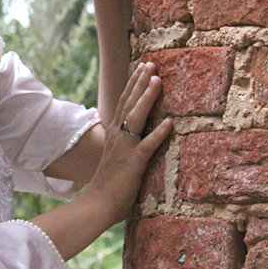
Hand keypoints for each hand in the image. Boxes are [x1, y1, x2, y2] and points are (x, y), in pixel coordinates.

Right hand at [81, 60, 170, 226]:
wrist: (97, 204)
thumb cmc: (109, 187)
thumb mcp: (116, 159)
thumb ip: (125, 145)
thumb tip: (136, 137)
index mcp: (115, 135)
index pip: (124, 103)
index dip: (133, 84)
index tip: (142, 67)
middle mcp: (119, 136)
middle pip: (130, 103)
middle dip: (140, 82)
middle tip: (150, 63)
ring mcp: (126, 148)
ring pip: (137, 117)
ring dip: (147, 97)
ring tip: (158, 80)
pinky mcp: (134, 162)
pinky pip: (148, 145)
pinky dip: (159, 134)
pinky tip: (169, 122)